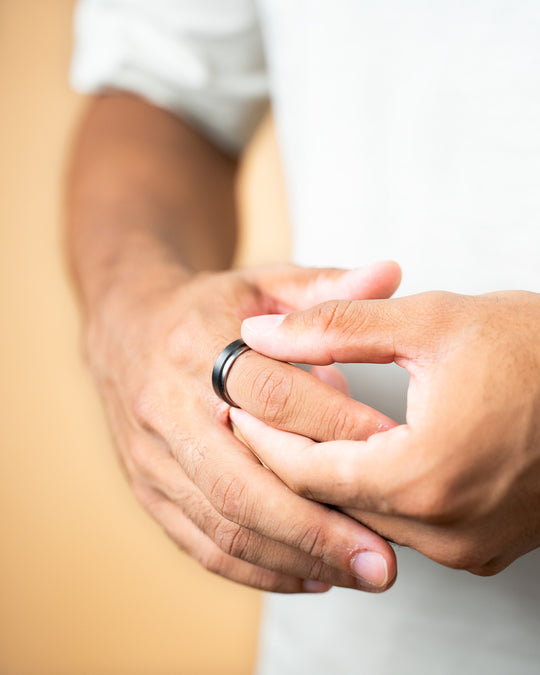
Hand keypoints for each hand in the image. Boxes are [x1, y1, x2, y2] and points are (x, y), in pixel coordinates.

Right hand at [86, 261, 401, 591]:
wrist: (126, 327)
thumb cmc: (208, 308)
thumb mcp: (261, 284)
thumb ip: (326, 289)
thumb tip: (391, 274)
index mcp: (197, 348)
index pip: (274, 395)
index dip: (338, 424)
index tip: (399, 454)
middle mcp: (167, 409)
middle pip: (242, 480)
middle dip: (318, 526)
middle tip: (385, 559)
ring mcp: (152, 457)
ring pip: (223, 523)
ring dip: (295, 558)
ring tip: (362, 574)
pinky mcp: (148, 488)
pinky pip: (201, 543)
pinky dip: (258, 571)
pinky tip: (312, 578)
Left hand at [234, 290, 539, 574]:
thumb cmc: (537, 347)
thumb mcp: (429, 322)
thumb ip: (334, 326)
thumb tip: (260, 333)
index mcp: (424, 475)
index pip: (306, 472)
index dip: (263, 438)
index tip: (239, 407)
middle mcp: (447, 529)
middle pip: (330, 501)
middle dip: (288, 458)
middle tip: (256, 418)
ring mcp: (470, 546)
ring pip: (365, 517)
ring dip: (329, 476)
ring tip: (299, 430)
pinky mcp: (487, 546)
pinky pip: (405, 526)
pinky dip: (372, 492)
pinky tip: (358, 455)